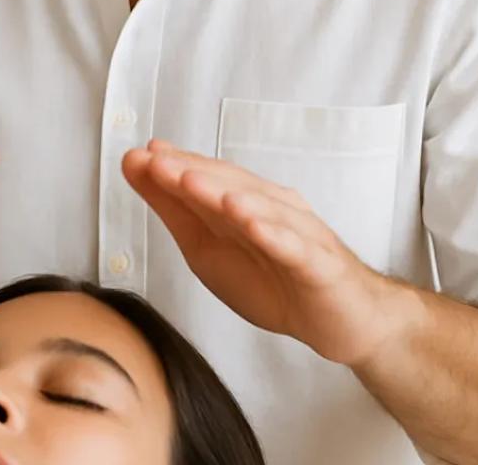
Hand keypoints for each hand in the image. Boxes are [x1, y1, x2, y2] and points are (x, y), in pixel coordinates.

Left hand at [122, 140, 414, 365]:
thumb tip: (139, 166)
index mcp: (243, 204)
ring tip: (194, 184)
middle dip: (192, 173)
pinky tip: (253, 226)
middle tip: (156, 162)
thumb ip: (175, 209)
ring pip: (262, 211)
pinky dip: (276, 235)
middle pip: (231, 187)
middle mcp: (272, 209)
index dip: (173, 166)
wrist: (339, 321)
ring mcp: (299, 234)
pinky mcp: (320, 265)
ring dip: (228, 196)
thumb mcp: (207, 248)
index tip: (138, 155)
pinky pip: (297, 248)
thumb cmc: (272, 280)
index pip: (207, 178)